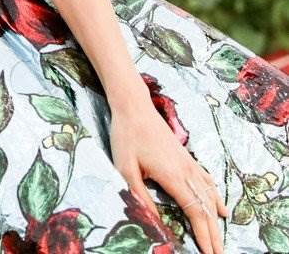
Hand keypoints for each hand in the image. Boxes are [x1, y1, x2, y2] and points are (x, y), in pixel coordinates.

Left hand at [110, 103, 226, 253]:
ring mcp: (189, 164)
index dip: (203, 235)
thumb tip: (155, 220)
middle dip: (214, 234)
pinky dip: (216, 198)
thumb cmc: (126, 136)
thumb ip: (140, 195)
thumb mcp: (125, 168)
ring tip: (220, 239)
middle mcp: (187, 172)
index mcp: (173, 176)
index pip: (195, 212)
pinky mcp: (187, 158)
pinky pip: (207, 182)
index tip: (209, 253)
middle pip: (206, 209)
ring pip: (209, 197)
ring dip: (216, 220)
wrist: (134, 107)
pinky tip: (220, 208)